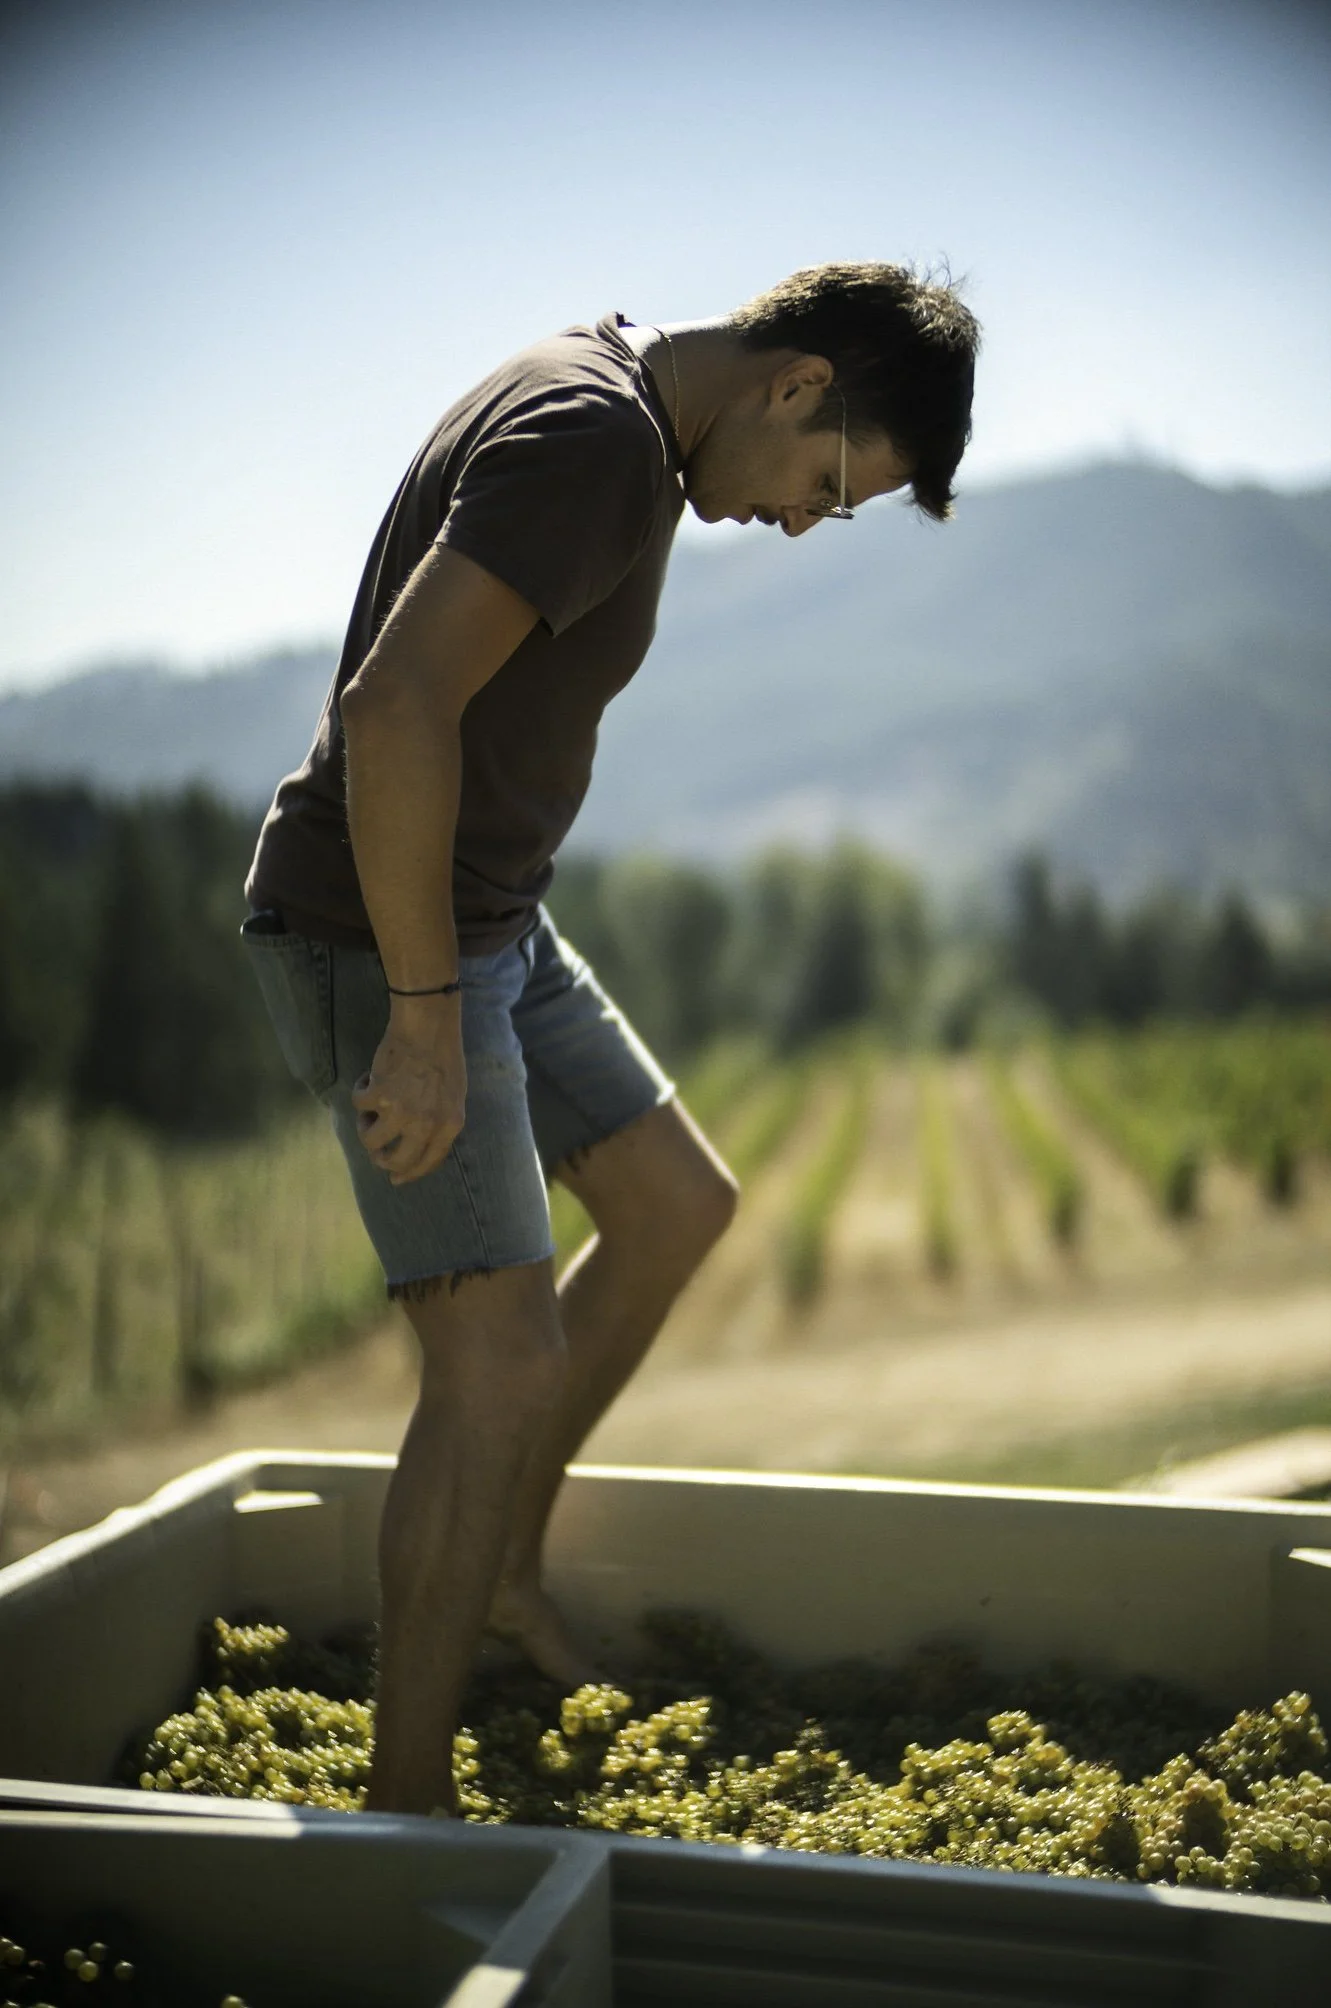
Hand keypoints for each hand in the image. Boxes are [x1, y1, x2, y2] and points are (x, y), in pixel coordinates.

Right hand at [350, 1003, 465, 1184]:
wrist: (427, 1026)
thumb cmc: (442, 1056)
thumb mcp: (453, 1096)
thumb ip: (438, 1124)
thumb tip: (415, 1152)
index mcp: (450, 1125)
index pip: (428, 1162)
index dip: (409, 1174)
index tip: (395, 1179)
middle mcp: (427, 1124)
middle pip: (397, 1161)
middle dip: (381, 1160)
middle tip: (375, 1149)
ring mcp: (401, 1112)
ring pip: (370, 1140)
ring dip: (365, 1126)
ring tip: (370, 1108)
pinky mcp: (378, 1095)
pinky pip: (358, 1106)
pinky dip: (360, 1091)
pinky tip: (369, 1077)